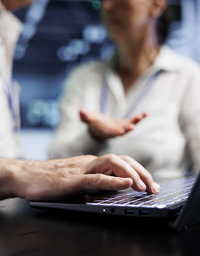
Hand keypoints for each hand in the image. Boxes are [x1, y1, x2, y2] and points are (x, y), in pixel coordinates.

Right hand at [0, 155, 158, 200]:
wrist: (26, 175)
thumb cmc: (49, 179)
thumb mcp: (76, 180)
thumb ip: (93, 183)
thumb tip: (111, 190)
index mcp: (91, 163)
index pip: (120, 162)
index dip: (138, 170)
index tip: (149, 184)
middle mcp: (89, 162)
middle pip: (122, 160)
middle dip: (142, 171)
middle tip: (154, 187)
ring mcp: (82, 169)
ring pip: (113, 164)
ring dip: (132, 174)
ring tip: (144, 186)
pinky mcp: (73, 179)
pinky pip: (97, 178)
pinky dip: (114, 180)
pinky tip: (127, 184)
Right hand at [79, 108, 146, 140]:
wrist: (100, 128)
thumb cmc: (93, 123)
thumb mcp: (88, 119)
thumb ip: (85, 116)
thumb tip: (80, 110)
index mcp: (106, 131)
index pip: (111, 133)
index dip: (115, 132)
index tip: (120, 131)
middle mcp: (115, 131)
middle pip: (122, 131)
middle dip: (127, 129)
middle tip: (132, 127)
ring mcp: (121, 128)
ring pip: (129, 126)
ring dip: (135, 121)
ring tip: (141, 116)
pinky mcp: (126, 124)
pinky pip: (133, 121)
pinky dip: (139, 118)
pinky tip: (145, 113)